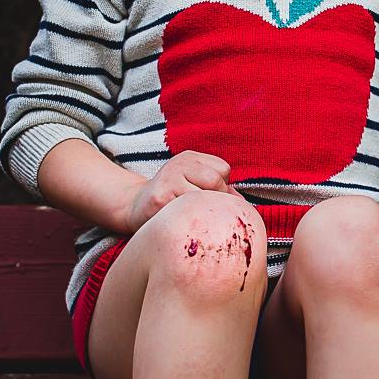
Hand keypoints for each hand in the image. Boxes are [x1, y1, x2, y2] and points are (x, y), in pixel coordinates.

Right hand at [123, 149, 244, 233]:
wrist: (134, 206)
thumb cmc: (171, 198)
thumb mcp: (193, 184)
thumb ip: (218, 190)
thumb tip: (244, 205)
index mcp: (190, 158)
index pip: (223, 168)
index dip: (222, 188)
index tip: (209, 200)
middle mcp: (179, 163)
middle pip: (215, 180)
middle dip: (215, 199)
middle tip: (202, 211)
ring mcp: (168, 178)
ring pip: (202, 196)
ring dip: (201, 212)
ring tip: (190, 216)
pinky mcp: (160, 197)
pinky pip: (186, 210)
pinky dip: (187, 219)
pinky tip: (179, 220)